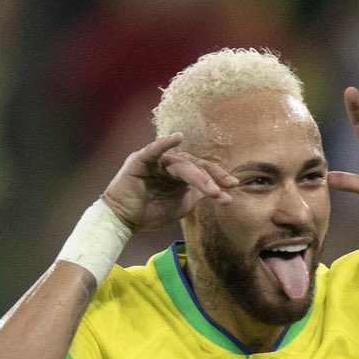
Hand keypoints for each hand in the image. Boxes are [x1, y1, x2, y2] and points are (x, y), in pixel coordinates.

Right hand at [100, 134, 236, 231]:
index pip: (202, 170)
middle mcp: (169, 164)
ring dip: (198, 175)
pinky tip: (177, 137)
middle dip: (212, 177)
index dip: (218, 177)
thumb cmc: (150, 212)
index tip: (233, 186)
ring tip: (211, 189)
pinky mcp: (140, 161)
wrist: (125, 221)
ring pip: (180, 163)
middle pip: (194, 165)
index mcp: (179, 173)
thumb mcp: (181, 204)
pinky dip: (164, 143)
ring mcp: (155, 161)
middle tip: (226, 187)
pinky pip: (154, 150)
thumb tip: (220, 191)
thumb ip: (197, 194)